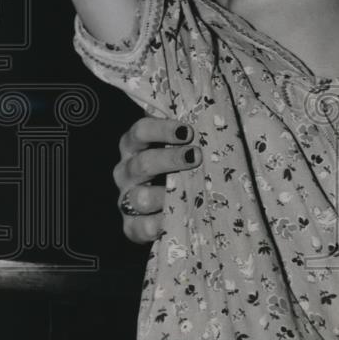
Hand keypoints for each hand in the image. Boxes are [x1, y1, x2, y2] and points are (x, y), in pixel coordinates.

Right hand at [113, 117, 201, 243]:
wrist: (168, 204)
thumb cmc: (181, 165)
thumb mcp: (181, 144)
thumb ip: (188, 130)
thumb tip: (211, 112)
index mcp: (135, 145)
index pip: (141, 131)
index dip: (162, 130)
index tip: (188, 131)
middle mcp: (126, 171)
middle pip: (142, 164)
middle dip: (170, 160)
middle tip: (196, 157)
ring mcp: (126, 199)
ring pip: (140, 198)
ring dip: (164, 195)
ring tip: (188, 192)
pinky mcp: (131, 226)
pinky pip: (140, 227)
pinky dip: (159, 224)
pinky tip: (178, 218)